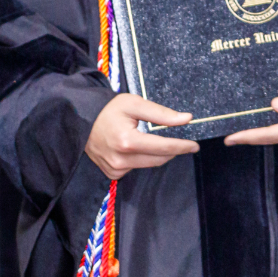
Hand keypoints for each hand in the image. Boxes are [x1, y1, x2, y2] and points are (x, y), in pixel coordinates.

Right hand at [84, 94, 199, 178]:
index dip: (182, 146)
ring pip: (148, 165)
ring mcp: (115, 169)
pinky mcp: (112, 173)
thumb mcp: (135, 104)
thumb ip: (161, 113)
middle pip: (158, 159)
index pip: (163, 147)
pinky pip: (136, 168)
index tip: (195, 145)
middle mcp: (120, 159)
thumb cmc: (109, 109)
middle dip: (173, 150)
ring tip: (157, 140)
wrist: (82, 120)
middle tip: (184, 142)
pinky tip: (137, 147)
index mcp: (127, 141)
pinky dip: (142, 158)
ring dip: (158, 154)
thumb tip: (186, 119)